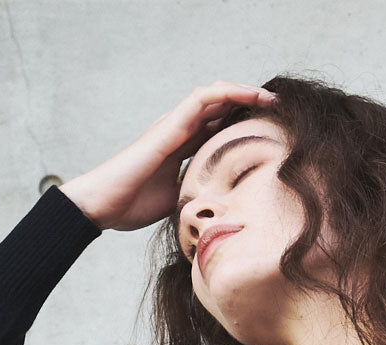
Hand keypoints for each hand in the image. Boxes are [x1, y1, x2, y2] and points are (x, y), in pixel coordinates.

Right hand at [58, 81, 277, 231]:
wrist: (105, 205)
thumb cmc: (134, 205)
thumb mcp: (182, 201)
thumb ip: (202, 195)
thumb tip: (228, 210)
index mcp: (184, 149)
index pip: (219, 129)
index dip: (244, 125)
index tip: (273, 131)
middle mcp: (180, 131)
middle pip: (220, 109)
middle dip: (250, 106)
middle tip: (280, 110)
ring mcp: (174, 125)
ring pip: (214, 97)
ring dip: (244, 93)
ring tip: (270, 97)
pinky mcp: (169, 126)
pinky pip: (200, 99)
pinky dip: (226, 93)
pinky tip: (248, 95)